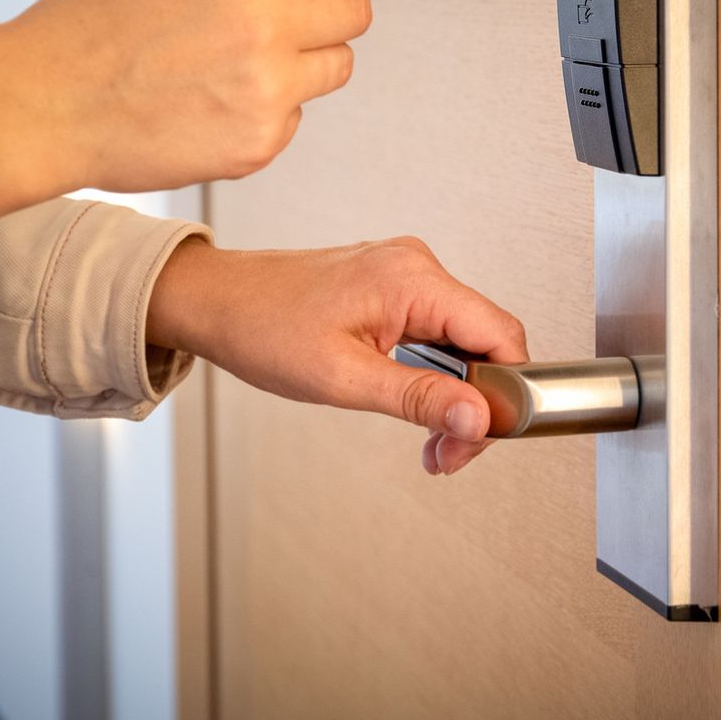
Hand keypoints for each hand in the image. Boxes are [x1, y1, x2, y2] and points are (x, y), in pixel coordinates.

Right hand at [0, 0, 377, 214]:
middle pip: (357, 10)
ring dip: (303, 62)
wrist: (42, 105)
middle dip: (328, 10)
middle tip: (284, 17)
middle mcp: (267, 21)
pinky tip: (209, 104)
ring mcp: (268, 89)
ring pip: (336, 66)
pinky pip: (295, 115)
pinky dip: (265, 110)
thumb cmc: (96, 27)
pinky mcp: (261, 143)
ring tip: (237, 62)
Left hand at [145, 236, 528, 475]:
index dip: (505, 393)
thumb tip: (478, 418)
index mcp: (413, 279)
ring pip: (464, 342)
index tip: (481, 436)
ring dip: (453, 396)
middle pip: (486, 342)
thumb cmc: (262, 328)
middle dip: (475, 406)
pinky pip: (438, 332)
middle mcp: (418, 267)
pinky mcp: (394, 287)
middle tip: (447, 452)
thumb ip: (418, 398)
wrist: (215, 302)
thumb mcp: (342, 378)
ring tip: (429, 441)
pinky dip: (434, 375)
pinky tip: (414, 404)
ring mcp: (406, 274)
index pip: (499, 334)